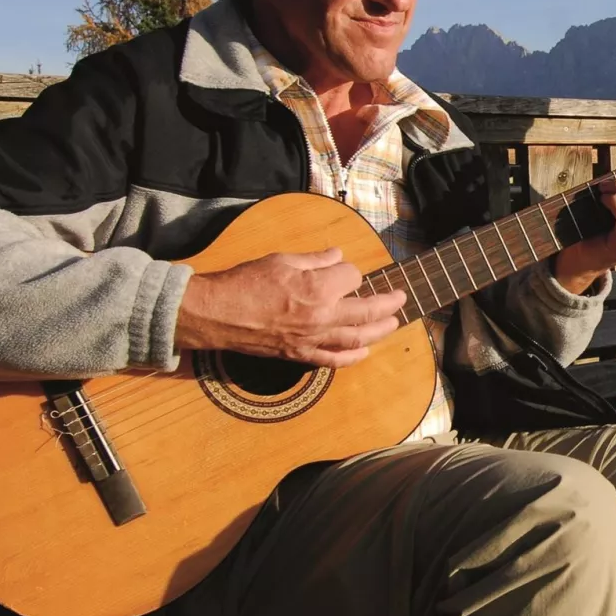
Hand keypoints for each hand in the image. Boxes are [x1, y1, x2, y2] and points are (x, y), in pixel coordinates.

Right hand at [175, 247, 407, 367]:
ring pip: (357, 338)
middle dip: (388, 304)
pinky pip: (333, 360)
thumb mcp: (281, 259)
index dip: (349, 271)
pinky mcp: (300, 354)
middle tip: (401, 299)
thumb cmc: (243, 283)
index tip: (342, 269)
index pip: (352, 278)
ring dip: (380, 331)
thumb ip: (315, 259)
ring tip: (394, 323)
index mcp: (317, 288)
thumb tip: (338, 256)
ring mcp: (312, 339)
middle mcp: (321, 316)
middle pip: (367, 311)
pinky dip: (352, 357)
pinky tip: (364, 351)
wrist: (215, 314)